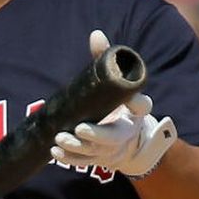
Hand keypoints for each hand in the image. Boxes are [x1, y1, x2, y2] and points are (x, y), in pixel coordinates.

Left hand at [50, 30, 177, 178]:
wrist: (123, 140)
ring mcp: (112, 149)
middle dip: (97, 135)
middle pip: (115, 136)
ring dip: (77, 148)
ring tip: (60, 139)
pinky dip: (69, 159)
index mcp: (135, 112)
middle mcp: (126, 131)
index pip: (142, 107)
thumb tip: (96, 34)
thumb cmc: (114, 104)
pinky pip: (84, 163)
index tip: (131, 102)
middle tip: (80, 129)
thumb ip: (104, 60)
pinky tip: (55, 152)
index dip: (137, 104)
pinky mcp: (98, 160)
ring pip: (96, 153)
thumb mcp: (112, 83)